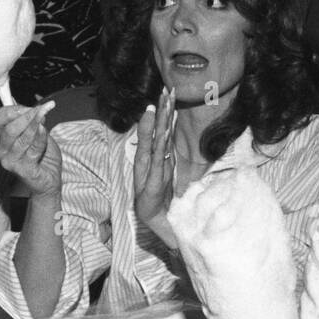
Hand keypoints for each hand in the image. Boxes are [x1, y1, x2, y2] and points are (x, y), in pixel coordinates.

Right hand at [0, 101, 61, 196]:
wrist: (49, 178)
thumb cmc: (42, 155)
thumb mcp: (38, 132)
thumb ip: (33, 121)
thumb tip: (36, 109)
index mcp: (1, 137)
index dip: (12, 111)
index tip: (29, 107)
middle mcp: (1, 150)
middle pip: (9, 128)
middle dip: (27, 117)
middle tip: (41, 110)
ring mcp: (9, 161)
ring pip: (21, 138)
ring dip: (35, 126)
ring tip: (44, 119)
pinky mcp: (22, 169)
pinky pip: (32, 150)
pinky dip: (40, 138)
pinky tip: (45, 132)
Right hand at [134, 87, 176, 242]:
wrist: (162, 227)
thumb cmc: (165, 203)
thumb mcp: (168, 177)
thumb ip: (167, 159)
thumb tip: (169, 138)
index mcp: (155, 160)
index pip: (160, 133)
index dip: (163, 114)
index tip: (168, 95)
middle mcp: (149, 165)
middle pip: (155, 134)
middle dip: (160, 112)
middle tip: (164, 91)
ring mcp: (148, 175)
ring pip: (153, 145)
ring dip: (155, 126)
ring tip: (156, 106)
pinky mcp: (151, 188)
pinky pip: (155, 165)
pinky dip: (155, 149)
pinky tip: (157, 136)